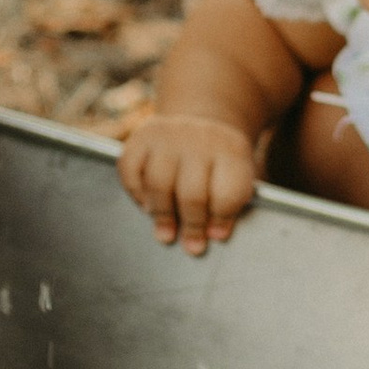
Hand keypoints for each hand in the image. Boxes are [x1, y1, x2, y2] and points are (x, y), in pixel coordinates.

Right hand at [118, 112, 258, 253]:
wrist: (203, 120)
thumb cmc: (220, 163)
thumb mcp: (238, 176)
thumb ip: (229, 205)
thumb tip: (214, 235)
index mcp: (231, 150)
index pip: (227, 192)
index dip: (221, 219)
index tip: (216, 237)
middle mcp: (199, 138)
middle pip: (192, 193)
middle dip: (192, 226)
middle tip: (192, 247)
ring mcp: (168, 134)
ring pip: (158, 183)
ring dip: (162, 215)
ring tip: (166, 234)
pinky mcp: (142, 136)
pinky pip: (130, 170)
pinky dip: (136, 193)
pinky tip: (147, 206)